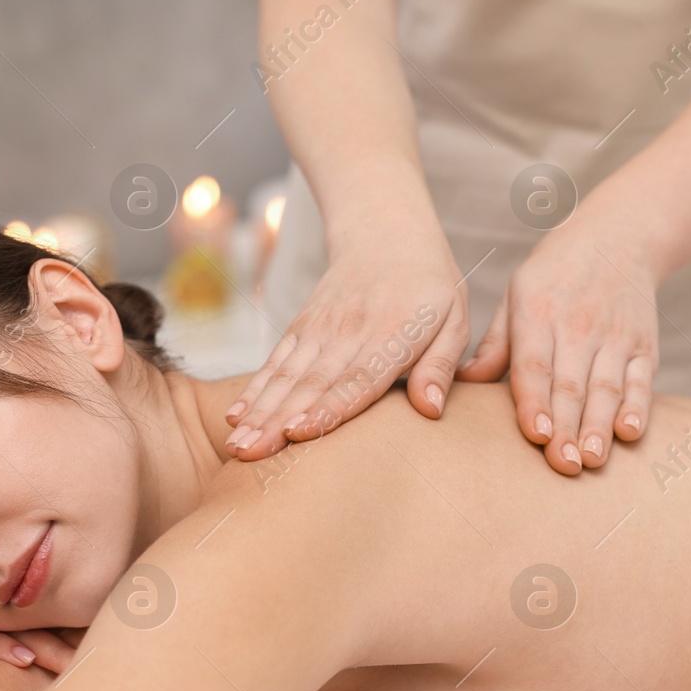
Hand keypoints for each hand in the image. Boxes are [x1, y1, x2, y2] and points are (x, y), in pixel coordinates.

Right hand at [223, 236, 470, 459]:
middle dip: (278, 422)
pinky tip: (235, 416)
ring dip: (260, 413)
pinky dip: (254, 389)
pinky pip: (276, 361)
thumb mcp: (454, 319)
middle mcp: (351, 332)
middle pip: (311, 384)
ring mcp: (321, 329)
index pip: (358, 377)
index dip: (329, 407)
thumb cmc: (429, 287)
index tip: (301, 433)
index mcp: (393, 334)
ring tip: (237, 447)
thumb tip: (430, 411)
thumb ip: (441, 366)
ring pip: (287, 376)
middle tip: (250, 456)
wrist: (387, 234)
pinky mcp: (303, 326)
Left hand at [457, 225, 659, 475]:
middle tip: (563, 465)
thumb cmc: (554, 275)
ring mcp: (615, 337)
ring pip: (607, 388)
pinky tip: (629, 433)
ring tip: (592, 459)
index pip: (535, 365)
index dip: (536, 402)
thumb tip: (464, 382)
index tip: (536, 436)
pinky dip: (638, 407)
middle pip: (572, 385)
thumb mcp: (516, 294)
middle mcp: (579, 326)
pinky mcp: (644, 345)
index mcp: (539, 313)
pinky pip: (641, 380)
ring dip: (599, 426)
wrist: (619, 238)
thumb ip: (495, 343)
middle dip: (567, 428)